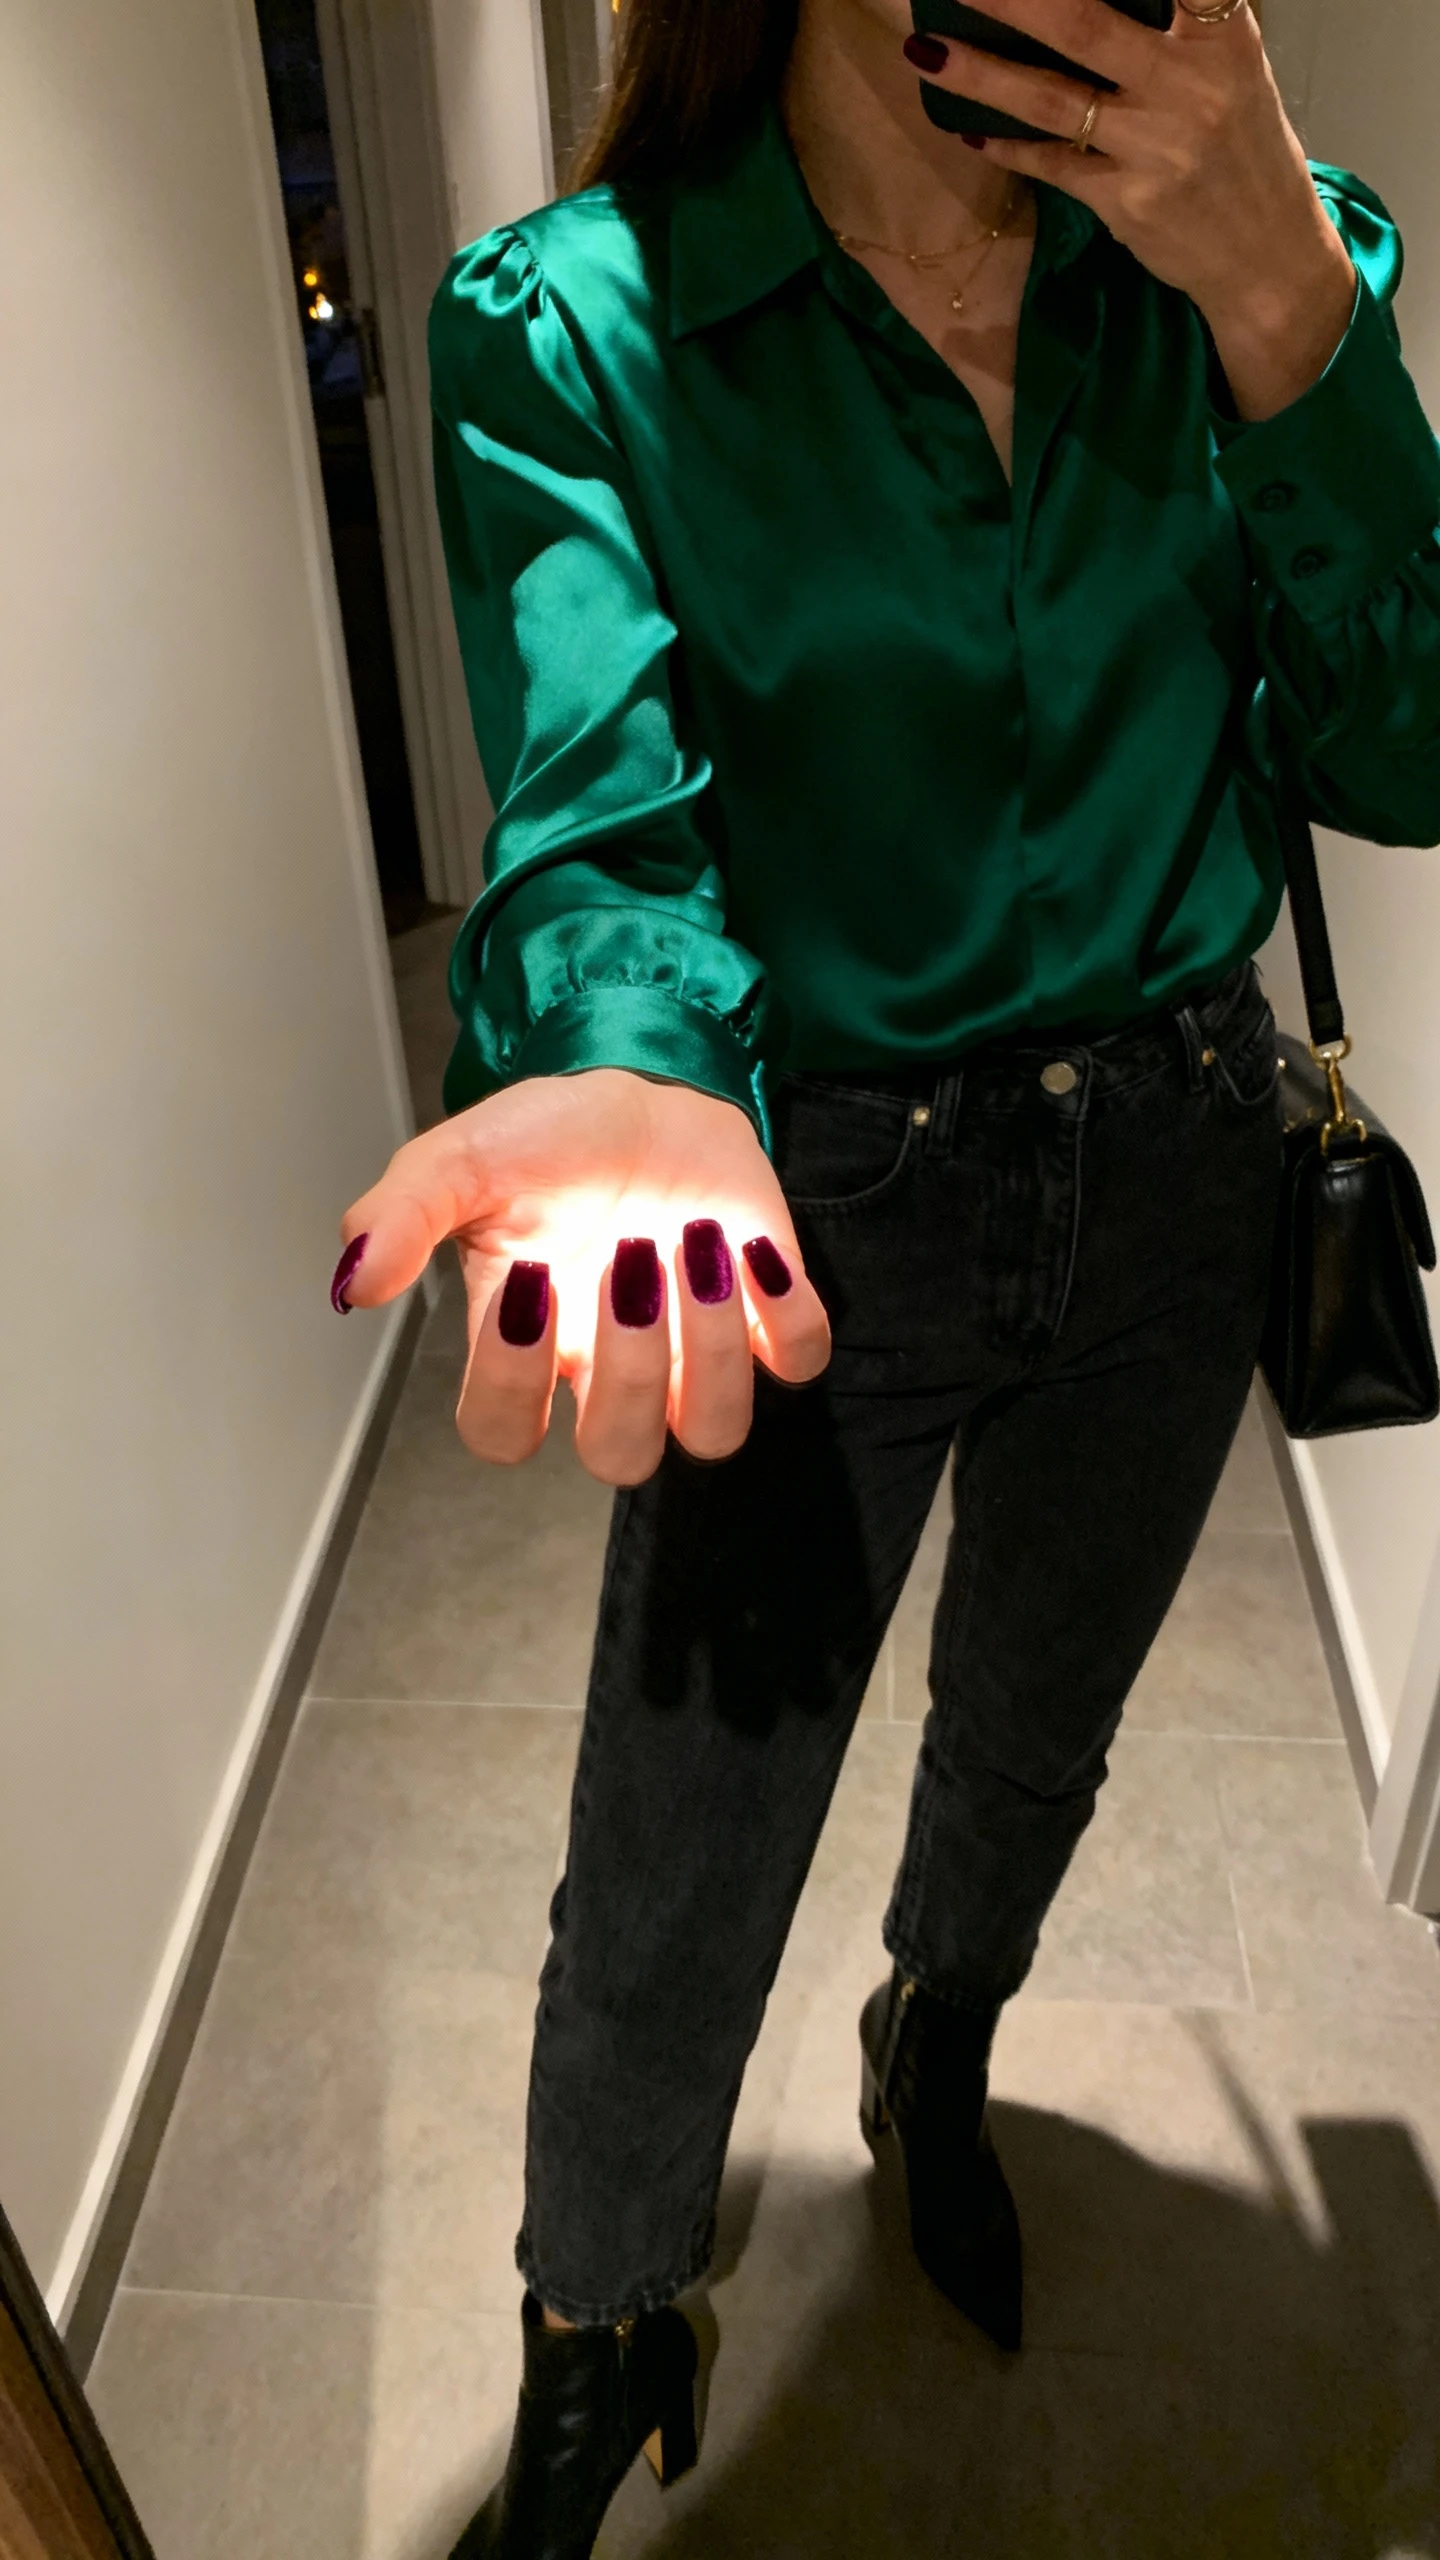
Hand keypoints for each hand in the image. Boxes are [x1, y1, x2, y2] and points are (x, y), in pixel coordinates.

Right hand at [334, 1070, 830, 1482]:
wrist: (643, 1083)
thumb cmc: (548, 1136)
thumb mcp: (458, 1158)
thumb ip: (398, 1216)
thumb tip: (353, 1284)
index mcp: (523, 1343)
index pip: (502, 1434)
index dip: (514, 1382)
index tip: (531, 1274)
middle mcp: (609, 1367)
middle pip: (620, 1454)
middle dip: (632, 1366)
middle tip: (631, 1256)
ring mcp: (692, 1351)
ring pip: (714, 1432)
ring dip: (712, 1346)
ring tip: (698, 1242)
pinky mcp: (768, 1315)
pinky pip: (797, 1361)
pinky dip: (787, 1314)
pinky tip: (752, 1245)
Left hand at [905, 0, 1355, 417]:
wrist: (1268, 257)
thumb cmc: (1242, 148)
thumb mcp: (1232, 68)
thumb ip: (1178, 23)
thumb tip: (1083, 7)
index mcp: (1222, 35)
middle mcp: (1188, 83)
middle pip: (1084, 23)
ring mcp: (1154, 147)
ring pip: (1051, 98)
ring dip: (981, 72)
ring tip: (926, 47)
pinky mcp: (1125, 202)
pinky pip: (1050, 165)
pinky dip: (1005, 145)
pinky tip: (965, 126)